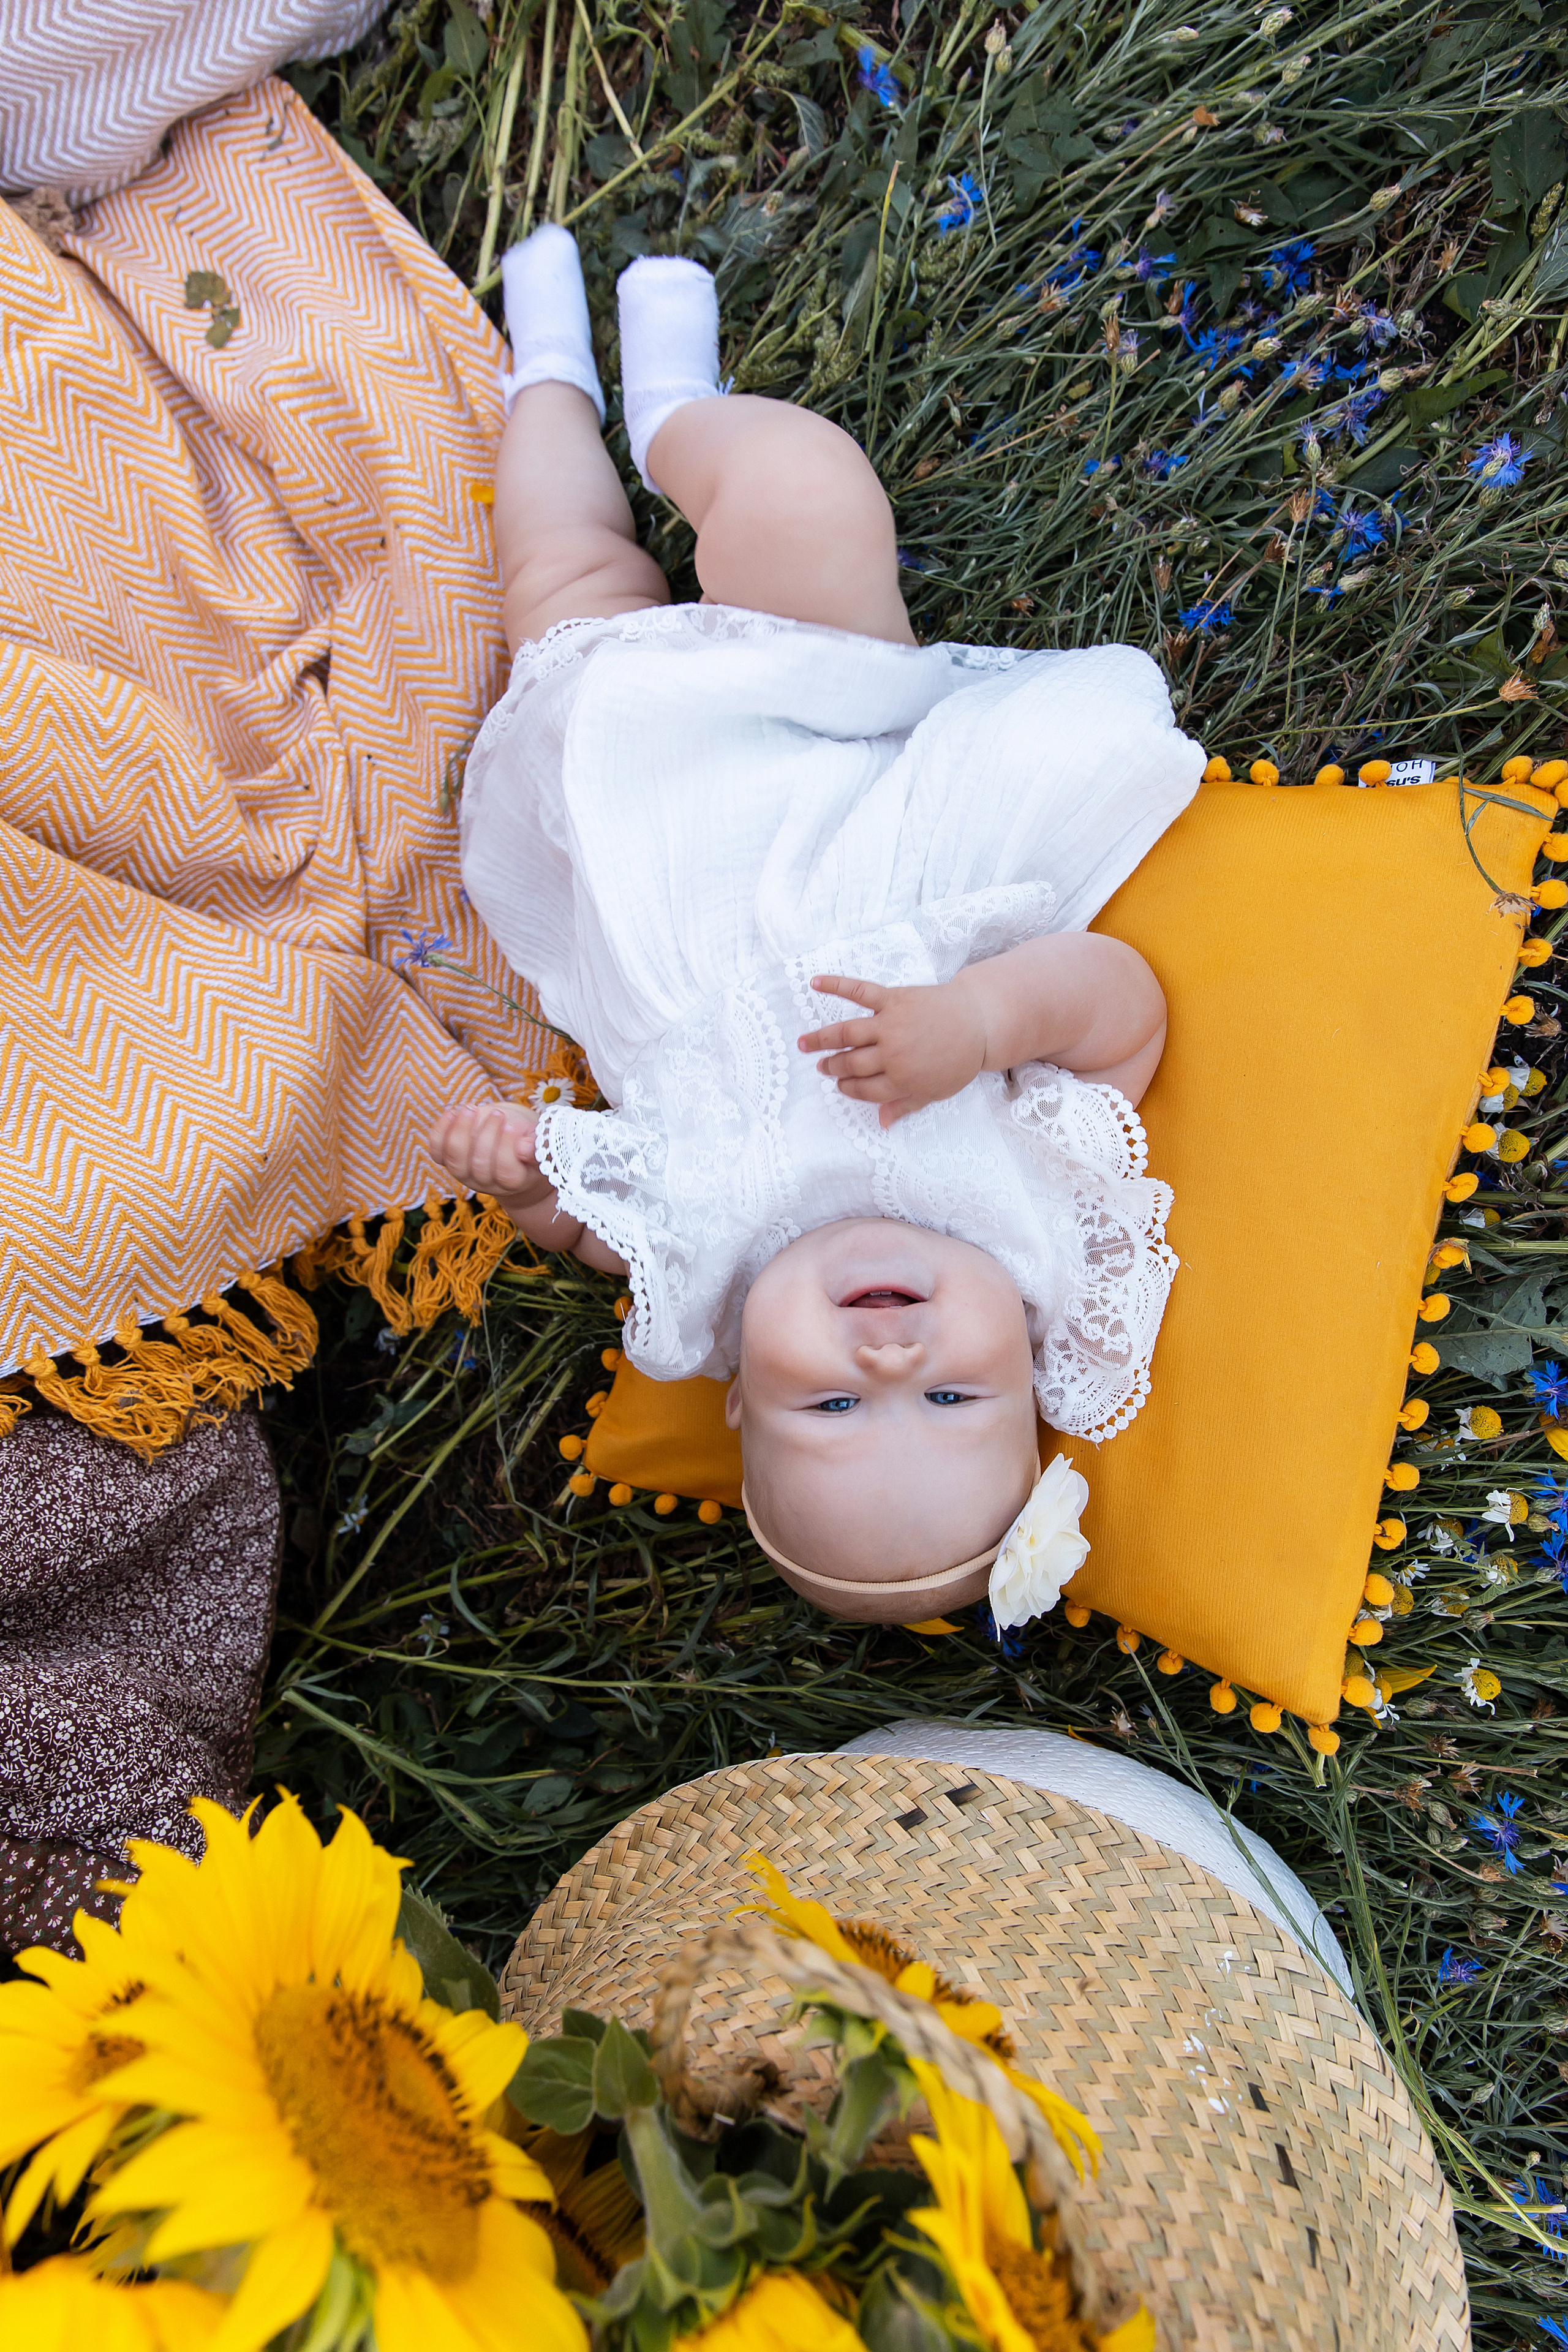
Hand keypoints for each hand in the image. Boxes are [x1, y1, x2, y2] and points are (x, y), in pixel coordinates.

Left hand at [429, 1100, 552, 1209]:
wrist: (506, 1144)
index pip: (506, 1172)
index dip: (506, 1149)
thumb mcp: (540, 1142)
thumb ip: (536, 1146)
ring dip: (461, 1131)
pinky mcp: (448, 1161)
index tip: (512, 1126)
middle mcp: (486, 1183)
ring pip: (455, 1160)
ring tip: (471, 1109)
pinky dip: (441, 1131)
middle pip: (480, 1165)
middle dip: (487, 1135)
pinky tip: (452, 1113)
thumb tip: (525, 1148)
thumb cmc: (526, 1141)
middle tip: (497, 1114)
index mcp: (513, 1181)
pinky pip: (437, 1151)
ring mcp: (464, 1174)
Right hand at [797, 973, 987, 1126]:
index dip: (848, 1088)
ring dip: (821, 1039)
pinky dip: (835, 985)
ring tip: (804, 1044)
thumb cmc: (959, 1059)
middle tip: (822, 1067)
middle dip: (833, 1067)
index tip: (840, 1085)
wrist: (979, 1021)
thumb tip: (881, 1123)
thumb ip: (905, 1106)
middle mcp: (892, 1053)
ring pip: (846, 1033)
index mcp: (902, 1080)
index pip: (864, 1089)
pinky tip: (814, 983)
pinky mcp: (893, 999)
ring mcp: (891, 1024)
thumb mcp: (935, 1092)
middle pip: (851, 1063)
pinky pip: (859, 991)